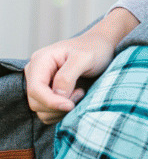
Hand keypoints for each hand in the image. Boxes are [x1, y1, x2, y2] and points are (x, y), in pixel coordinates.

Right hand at [26, 8, 137, 123]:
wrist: (101, 46)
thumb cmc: (94, 49)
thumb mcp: (84, 58)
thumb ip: (67, 77)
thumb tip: (58, 95)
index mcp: (40, 61)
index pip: (36, 90)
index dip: (51, 102)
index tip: (71, 106)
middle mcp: (35, 73)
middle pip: (36, 102)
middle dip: (58, 105)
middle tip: (80, 93)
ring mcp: (40, 83)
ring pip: (41, 110)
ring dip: (61, 110)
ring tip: (79, 93)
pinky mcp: (47, 92)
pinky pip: (47, 111)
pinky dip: (61, 111)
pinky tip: (75, 98)